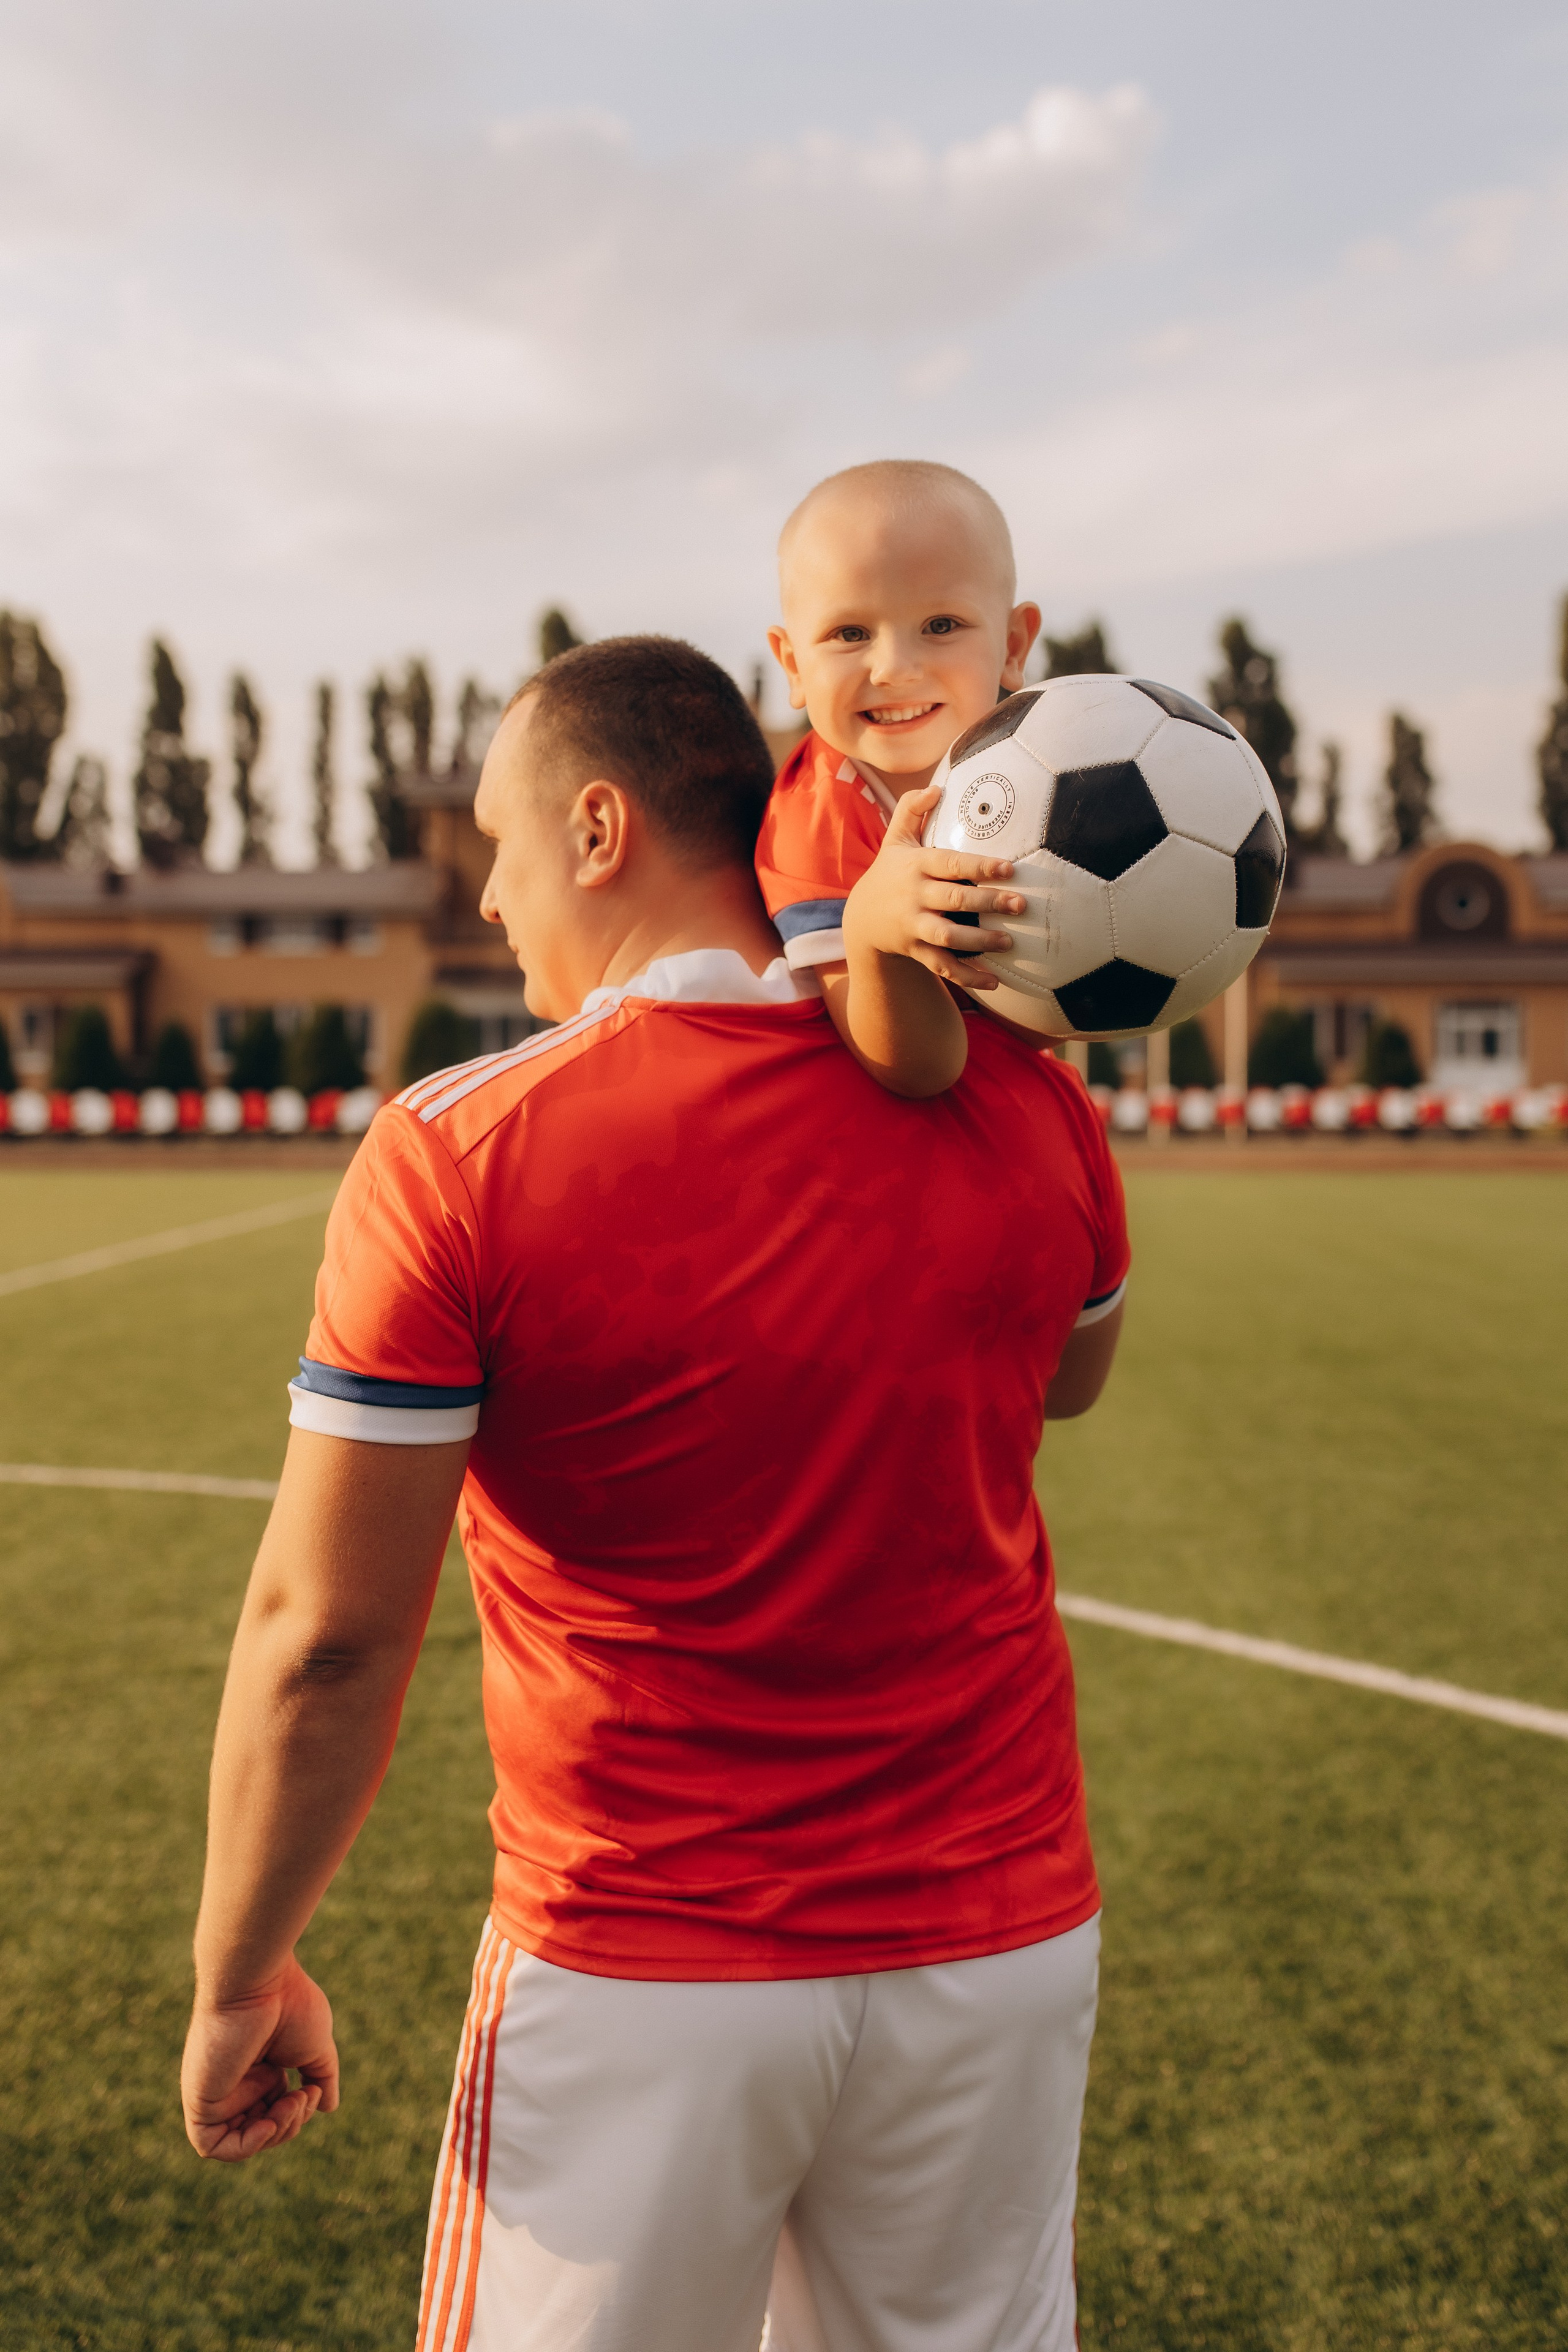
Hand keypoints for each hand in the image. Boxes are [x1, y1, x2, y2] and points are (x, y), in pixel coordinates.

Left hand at [181, 1955, 339, 2161]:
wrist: (257, 1982)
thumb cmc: (287, 2003)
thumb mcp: (315, 2046)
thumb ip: (321, 2075)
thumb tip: (327, 2107)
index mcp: (260, 2070)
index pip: (276, 2113)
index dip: (298, 2114)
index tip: (313, 2089)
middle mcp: (236, 2083)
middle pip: (261, 2131)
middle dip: (290, 2125)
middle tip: (304, 2096)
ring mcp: (217, 2093)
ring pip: (240, 2141)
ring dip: (275, 2133)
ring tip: (291, 2102)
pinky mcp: (200, 2100)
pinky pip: (211, 2145)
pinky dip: (244, 2146)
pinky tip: (267, 2124)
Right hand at [841, 785, 1025, 990]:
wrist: (862, 919)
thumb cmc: (889, 872)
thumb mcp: (895, 839)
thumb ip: (911, 809)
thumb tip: (936, 788)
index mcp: (915, 865)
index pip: (951, 863)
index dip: (979, 865)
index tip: (1009, 868)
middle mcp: (914, 896)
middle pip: (953, 898)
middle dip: (987, 902)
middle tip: (1020, 904)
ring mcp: (913, 926)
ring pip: (947, 935)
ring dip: (978, 940)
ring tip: (1008, 942)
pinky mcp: (915, 951)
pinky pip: (941, 966)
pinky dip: (966, 976)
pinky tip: (993, 981)